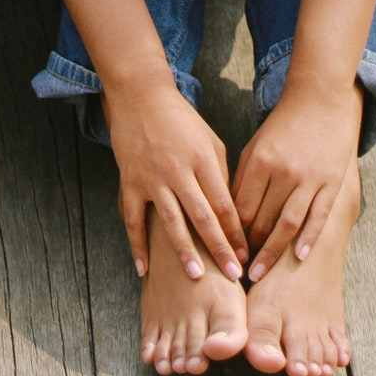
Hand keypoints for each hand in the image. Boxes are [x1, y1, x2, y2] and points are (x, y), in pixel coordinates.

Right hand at [106, 87, 247, 280]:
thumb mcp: (210, 142)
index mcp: (203, 160)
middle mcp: (177, 171)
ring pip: (170, 222)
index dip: (236, 232)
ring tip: (195, 277)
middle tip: (233, 276)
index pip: (225, 204)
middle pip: (202, 217)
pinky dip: (137, 245)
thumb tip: (229, 214)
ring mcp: (151, 178)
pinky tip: (143, 268)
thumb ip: (220, 176)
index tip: (246, 255)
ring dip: (183, 251)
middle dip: (219, 248)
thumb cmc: (182, 121)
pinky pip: (132, 220)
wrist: (140, 99)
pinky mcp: (129, 182)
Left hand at [232, 82, 359, 279]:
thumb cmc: (279, 129)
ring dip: (272, 251)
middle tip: (234, 271)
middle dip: (247, 247)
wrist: (319, 102)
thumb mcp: (253, 150)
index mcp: (258, 163)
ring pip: (288, 223)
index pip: (239, 207)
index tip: (218, 251)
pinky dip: (308, 238)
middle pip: (261, 219)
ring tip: (258, 273)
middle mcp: (283, 172)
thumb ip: (240, 180)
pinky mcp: (331, 182)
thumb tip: (224, 215)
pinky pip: (319, 216)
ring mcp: (309, 178)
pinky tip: (298, 258)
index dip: (227, 232)